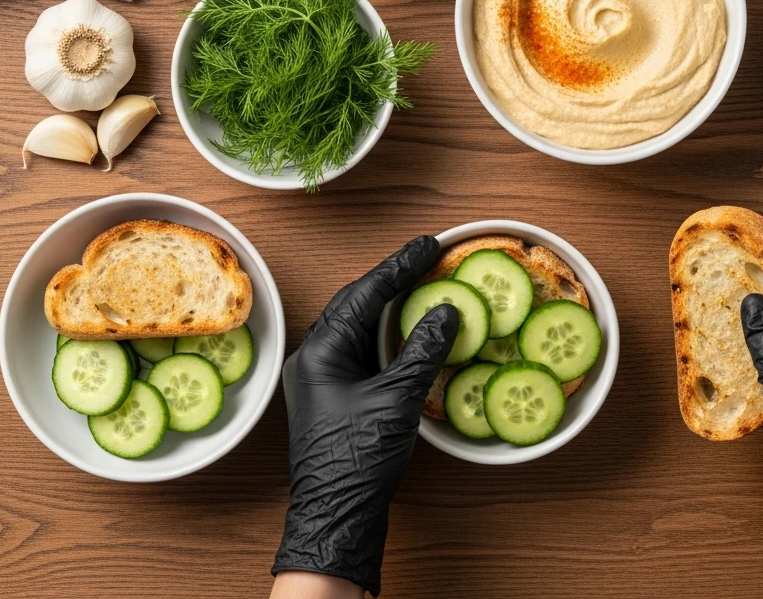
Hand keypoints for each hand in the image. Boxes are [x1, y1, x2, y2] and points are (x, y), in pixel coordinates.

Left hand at [272, 236, 458, 595]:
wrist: (335, 518)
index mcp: (322, 350)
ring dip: (391, 304)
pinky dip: (388, 333)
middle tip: (428, 257)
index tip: (428, 244)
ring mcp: (323, 375)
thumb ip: (423, 351)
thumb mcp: (397, 401)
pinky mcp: (335, 393)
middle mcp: (316, 356)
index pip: (366, 292)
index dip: (400, 265)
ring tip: (423, 282)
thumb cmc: (357, 462)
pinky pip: (362, 348)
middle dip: (394, 278)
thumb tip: (446, 311)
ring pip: (359, 324)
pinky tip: (410, 329)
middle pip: (357, 301)